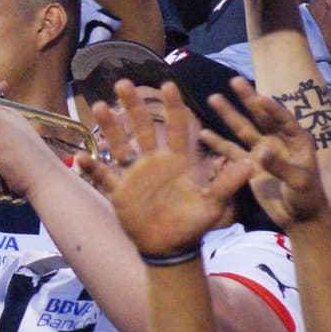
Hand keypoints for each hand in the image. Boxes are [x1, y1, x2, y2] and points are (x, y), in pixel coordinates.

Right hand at [78, 79, 252, 256]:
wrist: (170, 247)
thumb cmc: (192, 225)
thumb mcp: (212, 205)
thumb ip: (227, 184)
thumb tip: (250, 163)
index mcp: (176, 161)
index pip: (174, 128)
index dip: (172, 107)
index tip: (167, 85)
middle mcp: (152, 162)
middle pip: (141, 128)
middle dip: (133, 105)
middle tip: (123, 83)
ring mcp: (133, 175)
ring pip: (119, 144)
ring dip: (110, 126)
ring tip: (98, 106)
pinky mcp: (119, 191)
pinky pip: (103, 176)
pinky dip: (92, 168)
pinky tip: (80, 157)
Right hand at [198, 77, 328, 228]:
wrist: (299, 218)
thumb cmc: (308, 198)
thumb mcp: (300, 182)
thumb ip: (280, 166)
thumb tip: (259, 152)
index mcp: (297, 140)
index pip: (283, 119)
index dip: (272, 109)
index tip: (260, 97)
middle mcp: (277, 140)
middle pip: (260, 116)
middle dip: (247, 99)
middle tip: (234, 79)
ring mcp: (261, 152)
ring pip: (242, 129)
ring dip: (228, 114)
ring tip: (213, 97)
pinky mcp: (248, 165)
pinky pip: (231, 151)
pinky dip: (218, 142)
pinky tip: (203, 132)